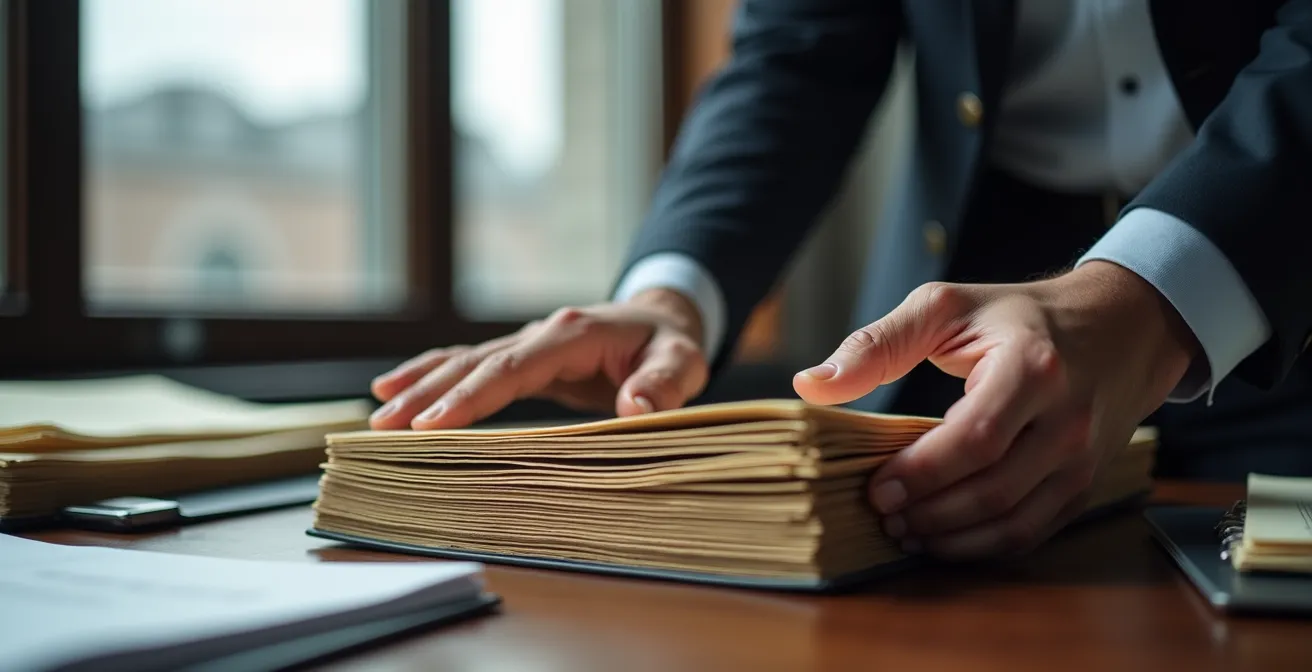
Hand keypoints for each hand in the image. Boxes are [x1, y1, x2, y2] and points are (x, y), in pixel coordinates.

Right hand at [369, 289, 708, 429]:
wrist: (660, 321)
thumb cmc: (669, 346)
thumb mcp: (684, 362)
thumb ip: (664, 383)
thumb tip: (636, 407)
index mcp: (572, 334)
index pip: (512, 367)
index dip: (472, 396)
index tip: (434, 425)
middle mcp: (540, 333)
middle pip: (475, 364)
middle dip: (428, 395)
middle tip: (385, 428)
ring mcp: (525, 343)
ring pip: (463, 362)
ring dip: (420, 387)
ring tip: (377, 415)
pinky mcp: (519, 357)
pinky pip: (469, 365)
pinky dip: (430, 376)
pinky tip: (394, 390)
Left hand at [793, 261, 1199, 558]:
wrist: (1120, 328)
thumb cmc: (1021, 317)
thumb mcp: (946, 308)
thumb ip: (877, 344)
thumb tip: (811, 384)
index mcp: (1032, 368)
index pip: (975, 438)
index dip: (921, 472)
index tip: (876, 488)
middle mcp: (1067, 420)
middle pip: (993, 489)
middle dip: (930, 511)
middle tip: (882, 515)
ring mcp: (1083, 459)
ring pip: (1014, 522)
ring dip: (952, 538)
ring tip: (904, 531)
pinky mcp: (1084, 486)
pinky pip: (1033, 532)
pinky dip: (983, 546)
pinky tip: (943, 539)